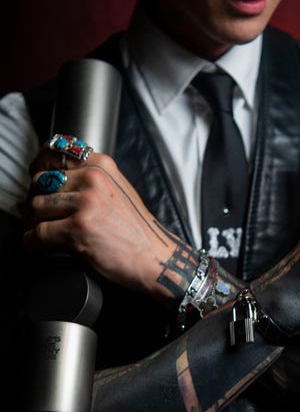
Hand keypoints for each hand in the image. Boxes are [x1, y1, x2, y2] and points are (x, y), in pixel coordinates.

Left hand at [25, 148, 182, 301]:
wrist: (155, 258)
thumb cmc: (137, 231)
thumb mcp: (118, 191)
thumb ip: (91, 180)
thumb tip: (54, 180)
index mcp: (102, 166)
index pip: (54, 153)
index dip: (38, 168)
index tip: (36, 182)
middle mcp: (93, 179)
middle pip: (40, 182)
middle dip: (35, 202)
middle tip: (40, 216)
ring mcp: (86, 203)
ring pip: (35, 207)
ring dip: (33, 224)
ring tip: (41, 233)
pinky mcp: (78, 229)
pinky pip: (38, 233)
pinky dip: (32, 243)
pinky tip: (38, 247)